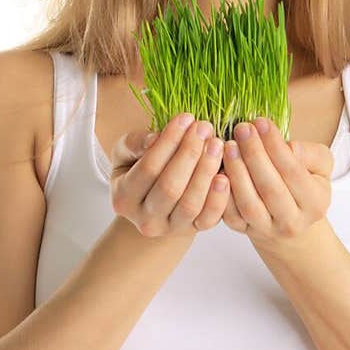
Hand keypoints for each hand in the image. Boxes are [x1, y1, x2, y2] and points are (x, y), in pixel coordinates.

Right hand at [109, 113, 228, 240]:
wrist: (154, 203)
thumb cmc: (139, 170)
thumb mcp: (127, 154)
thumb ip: (135, 143)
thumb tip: (155, 138)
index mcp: (124, 198)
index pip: (148, 168)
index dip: (169, 141)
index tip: (186, 117)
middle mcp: (145, 220)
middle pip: (170, 187)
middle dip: (189, 153)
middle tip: (205, 127)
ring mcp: (170, 229)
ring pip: (191, 204)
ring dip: (206, 171)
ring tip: (217, 144)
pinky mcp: (193, 231)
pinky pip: (209, 218)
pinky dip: (219, 198)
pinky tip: (225, 175)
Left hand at [220, 117, 333, 247]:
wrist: (289, 221)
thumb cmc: (304, 185)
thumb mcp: (320, 167)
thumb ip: (312, 154)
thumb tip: (289, 147)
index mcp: (315, 203)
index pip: (293, 172)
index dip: (275, 146)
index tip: (261, 122)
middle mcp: (292, 221)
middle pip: (270, 188)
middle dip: (254, 155)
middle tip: (242, 129)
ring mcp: (266, 229)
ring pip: (248, 204)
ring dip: (236, 172)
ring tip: (229, 146)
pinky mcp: (244, 231)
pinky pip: (230, 214)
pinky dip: (221, 192)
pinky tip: (218, 168)